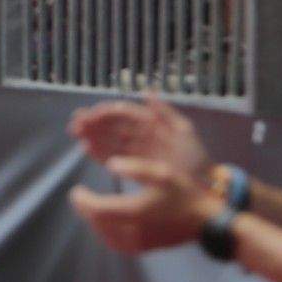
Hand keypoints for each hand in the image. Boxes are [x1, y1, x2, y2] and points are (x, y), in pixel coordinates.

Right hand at [67, 94, 207, 176]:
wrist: (206, 190)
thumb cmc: (196, 161)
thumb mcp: (184, 133)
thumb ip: (165, 113)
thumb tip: (148, 91)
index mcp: (152, 125)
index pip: (124, 114)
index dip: (106, 112)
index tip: (90, 114)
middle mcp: (141, 136)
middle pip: (113, 127)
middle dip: (93, 124)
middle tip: (75, 124)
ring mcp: (137, 153)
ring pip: (110, 141)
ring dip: (92, 136)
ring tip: (77, 135)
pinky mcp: (134, 168)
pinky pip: (113, 158)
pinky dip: (100, 154)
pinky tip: (87, 150)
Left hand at [69, 156, 217, 254]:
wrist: (208, 221)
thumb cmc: (186, 194)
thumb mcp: (162, 172)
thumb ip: (135, 167)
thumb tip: (111, 164)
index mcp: (136, 212)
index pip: (98, 211)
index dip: (82, 201)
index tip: (76, 190)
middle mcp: (136, 231)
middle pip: (100, 226)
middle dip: (86, 211)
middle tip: (81, 198)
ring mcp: (142, 243)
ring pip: (108, 238)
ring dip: (96, 224)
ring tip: (92, 208)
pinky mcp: (148, 248)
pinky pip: (120, 245)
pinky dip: (108, 234)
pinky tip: (110, 223)